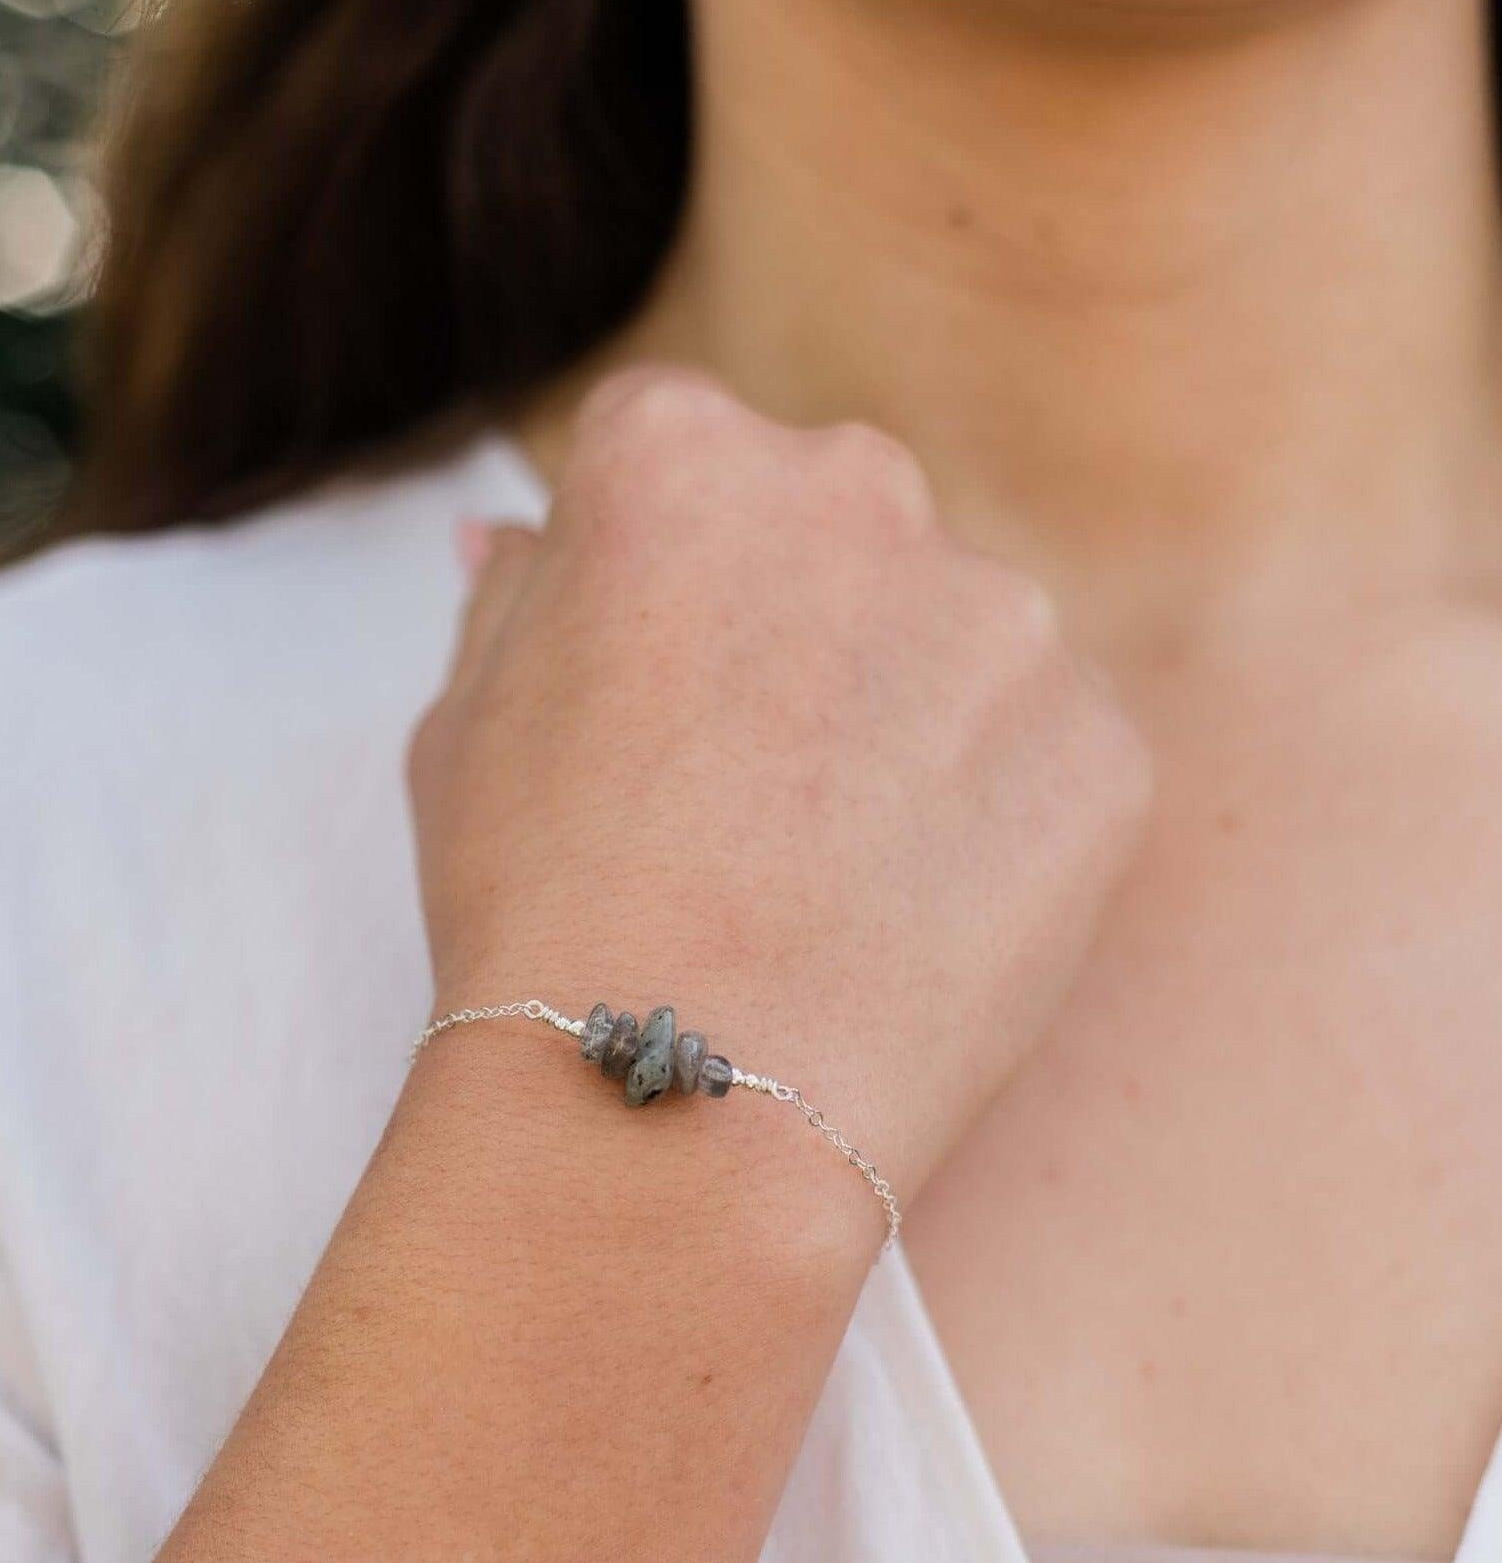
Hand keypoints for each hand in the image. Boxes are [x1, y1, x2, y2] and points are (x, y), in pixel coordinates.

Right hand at [410, 368, 1151, 1203]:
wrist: (676, 1102)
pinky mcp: (1101, 748)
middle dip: (800, 637)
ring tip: (829, 883)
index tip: (655, 704)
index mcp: (680, 459)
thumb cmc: (539, 915)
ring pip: (956, 645)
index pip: (686, 466)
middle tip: (746, 800)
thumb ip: (514, 603)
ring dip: (907, 729)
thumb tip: (514, 542)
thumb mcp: (462, 729)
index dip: (664, 599)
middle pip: (837, 535)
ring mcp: (1000, 618)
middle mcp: (855, 491)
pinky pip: (1045, 759)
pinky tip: (911, 923)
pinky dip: (992, 826)